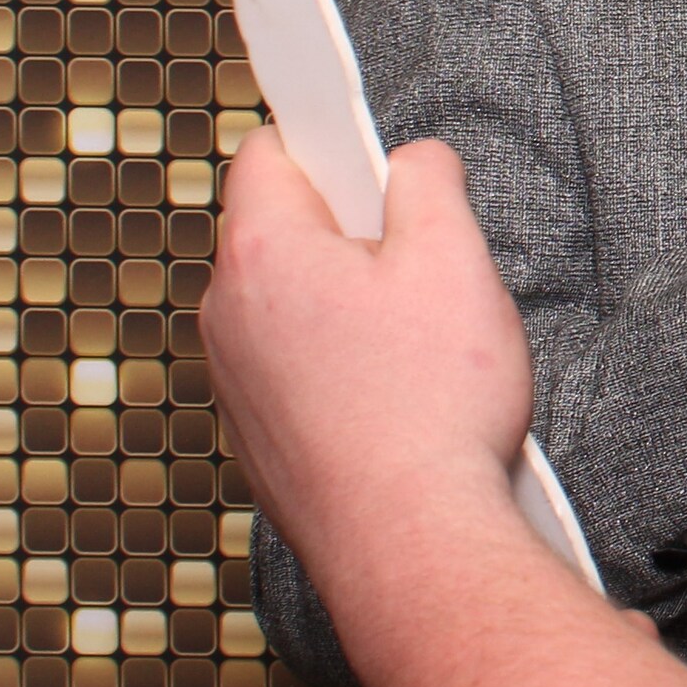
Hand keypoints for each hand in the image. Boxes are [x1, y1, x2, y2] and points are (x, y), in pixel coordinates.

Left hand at [206, 133, 528, 588]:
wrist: (413, 542)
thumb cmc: (430, 407)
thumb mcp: (456, 256)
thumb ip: (429, 181)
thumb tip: (415, 164)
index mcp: (264, 251)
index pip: (270, 151)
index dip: (332, 144)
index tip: (373, 160)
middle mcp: (229, 315)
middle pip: (284, 233)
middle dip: (353, 236)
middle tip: (423, 267)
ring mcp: (237, 384)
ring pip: (293, 307)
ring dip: (349, 308)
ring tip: (421, 347)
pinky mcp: (260, 440)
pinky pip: (297, 374)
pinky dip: (342, 373)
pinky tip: (403, 402)